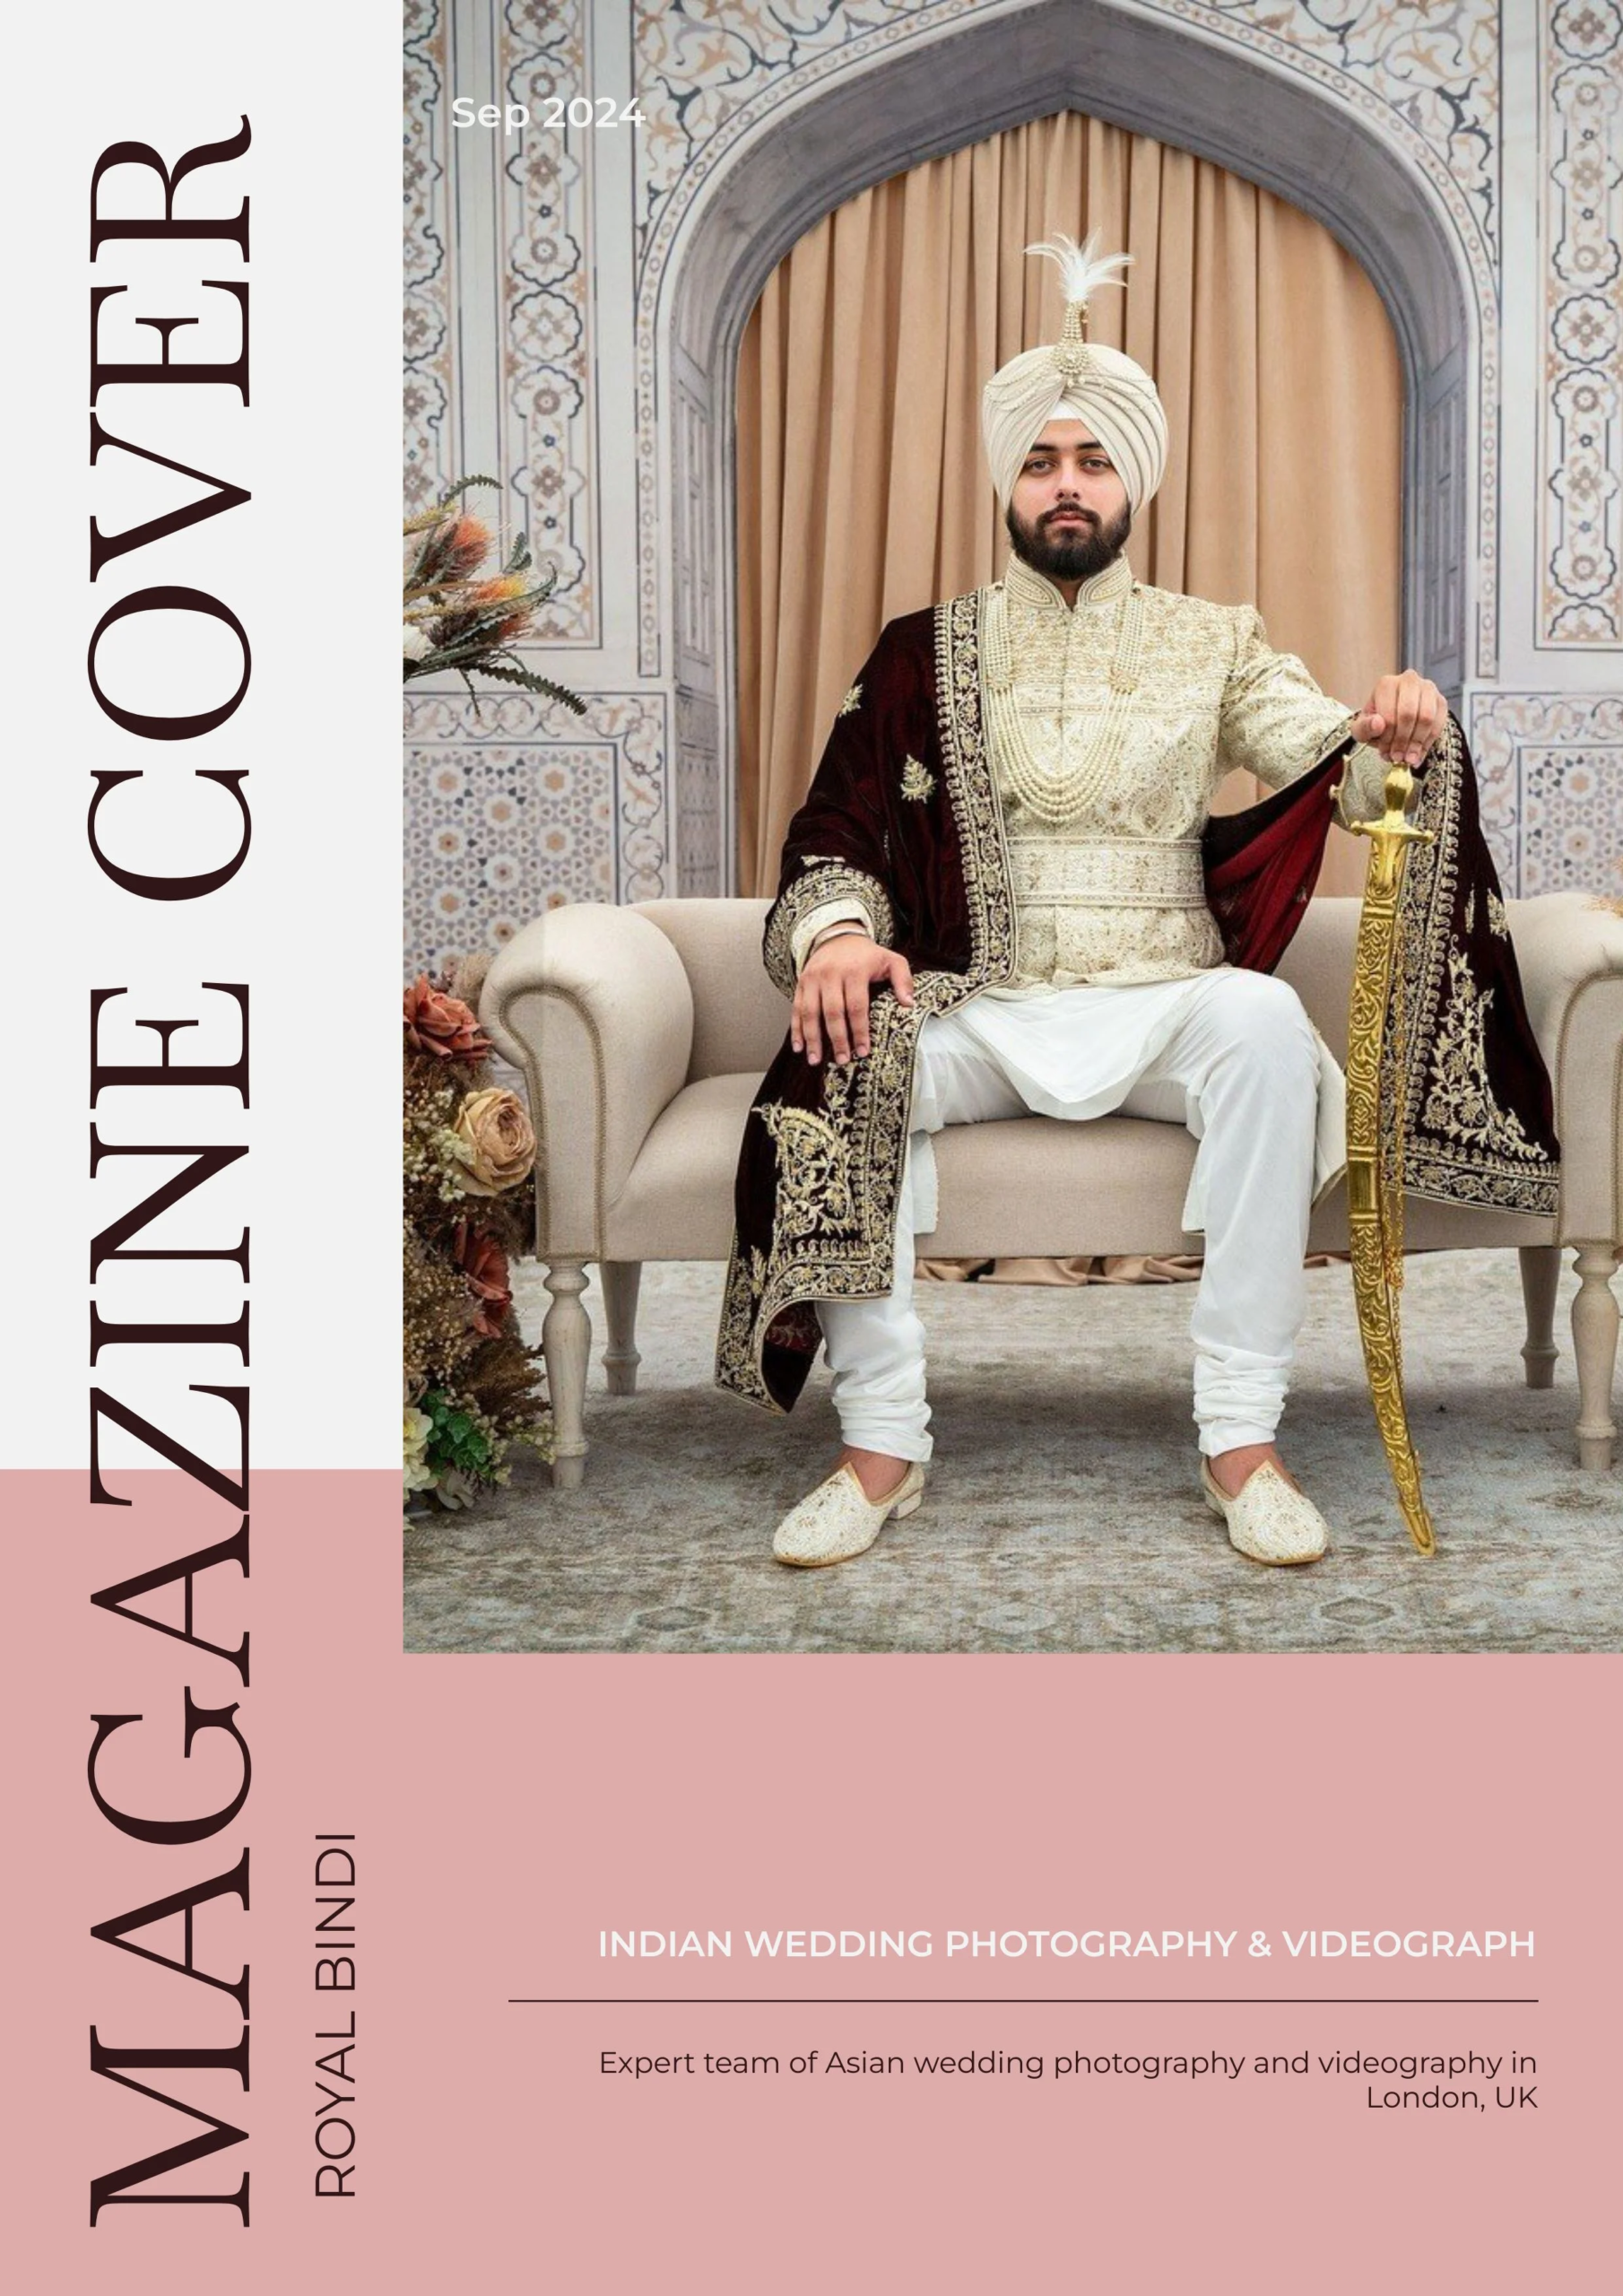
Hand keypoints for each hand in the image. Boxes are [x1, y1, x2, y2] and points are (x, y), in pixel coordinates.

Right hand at [792, 934, 914, 1065]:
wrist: (838, 936)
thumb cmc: (867, 955)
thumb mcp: (891, 960)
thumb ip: (903, 979)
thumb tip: (909, 1004)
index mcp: (854, 970)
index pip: (856, 1006)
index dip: (859, 1031)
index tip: (863, 1051)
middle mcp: (830, 974)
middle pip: (832, 1012)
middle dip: (837, 1039)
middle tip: (842, 1060)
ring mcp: (813, 978)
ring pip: (810, 1012)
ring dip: (812, 1039)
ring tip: (815, 1060)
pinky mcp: (801, 983)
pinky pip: (797, 1008)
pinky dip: (796, 1029)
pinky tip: (798, 1047)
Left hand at [1350, 670, 1446, 768]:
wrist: (1394, 719)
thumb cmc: (1375, 723)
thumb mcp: (1362, 729)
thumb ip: (1364, 727)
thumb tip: (1378, 723)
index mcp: (1386, 684)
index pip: (1389, 714)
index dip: (1388, 737)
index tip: (1386, 753)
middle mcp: (1408, 680)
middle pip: (1408, 714)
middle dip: (1403, 740)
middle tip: (1398, 757)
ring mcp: (1427, 688)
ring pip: (1426, 718)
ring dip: (1417, 742)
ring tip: (1408, 758)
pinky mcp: (1440, 700)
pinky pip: (1439, 723)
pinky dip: (1429, 742)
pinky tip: (1419, 753)